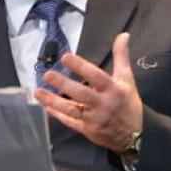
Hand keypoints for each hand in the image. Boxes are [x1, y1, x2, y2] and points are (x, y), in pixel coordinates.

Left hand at [34, 32, 143, 152]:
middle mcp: (103, 104)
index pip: (96, 76)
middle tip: (47, 74)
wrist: (132, 136)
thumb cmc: (127, 104)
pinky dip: (58, 115)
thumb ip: (121, 57)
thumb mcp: (127, 79)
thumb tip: (123, 35)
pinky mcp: (87, 130)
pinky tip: (46, 107)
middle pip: (81, 93)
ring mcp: (94, 119)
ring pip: (71, 109)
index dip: (81, 66)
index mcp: (113, 89)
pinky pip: (70, 122)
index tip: (65, 57)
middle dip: (63, 84)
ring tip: (38, 92)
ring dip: (53, 101)